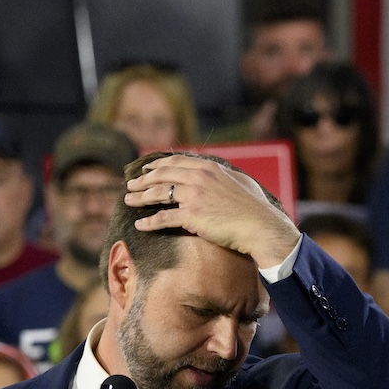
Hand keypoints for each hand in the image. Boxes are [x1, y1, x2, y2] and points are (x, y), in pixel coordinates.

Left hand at [123, 155, 300, 267]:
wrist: (260, 226)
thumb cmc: (255, 208)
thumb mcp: (241, 181)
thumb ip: (226, 175)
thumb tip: (221, 172)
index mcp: (209, 168)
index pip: (176, 162)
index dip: (158, 165)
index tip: (146, 169)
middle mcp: (199, 178)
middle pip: (162, 175)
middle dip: (143, 180)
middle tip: (131, 185)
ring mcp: (194, 196)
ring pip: (159, 194)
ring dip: (141, 197)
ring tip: (128, 200)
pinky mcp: (191, 216)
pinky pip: (164, 218)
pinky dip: (149, 222)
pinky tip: (140, 225)